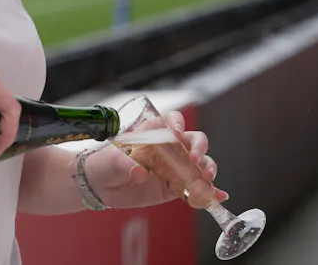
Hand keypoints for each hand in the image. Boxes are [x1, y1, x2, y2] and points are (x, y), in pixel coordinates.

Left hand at [81, 111, 228, 209]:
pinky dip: (209, 191)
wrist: (100, 186)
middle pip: (194, 139)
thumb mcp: (111, 161)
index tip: (177, 133)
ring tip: (206, 178)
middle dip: (199, 147)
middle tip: (194, 159)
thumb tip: (141, 173)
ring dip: (207, 168)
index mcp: (152, 133)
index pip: (171, 120)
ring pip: (200, 163)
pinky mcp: (175, 186)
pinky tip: (217, 196)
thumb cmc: (104, 164)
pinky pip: (196, 187)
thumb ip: (125, 164)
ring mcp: (174, 167)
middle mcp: (168, 147)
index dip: (177, 124)